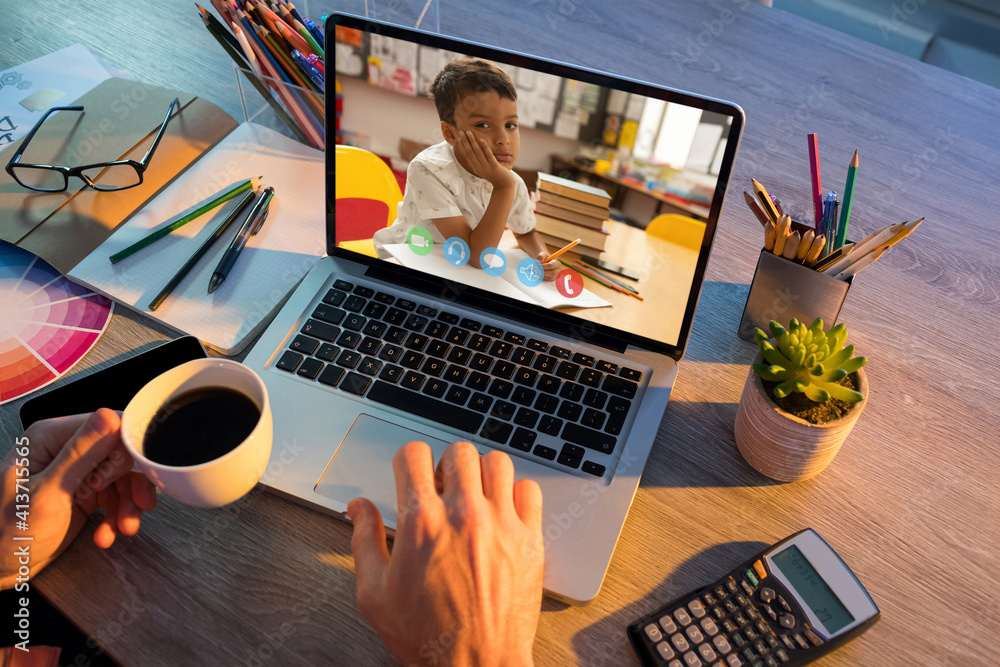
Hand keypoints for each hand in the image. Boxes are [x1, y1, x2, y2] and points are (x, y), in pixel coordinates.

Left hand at [1, 409, 156, 587]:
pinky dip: (117, 516)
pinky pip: (115, 496)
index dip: (128, 450)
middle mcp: (65, 449)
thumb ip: (80, 454)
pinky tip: (108, 534)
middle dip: (131, 483)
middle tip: (138, 506)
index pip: (108, 425)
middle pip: (120, 453)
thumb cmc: (7, 533)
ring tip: (125, 527)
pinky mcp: (84, 492)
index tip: (138, 474)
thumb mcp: (48, 494)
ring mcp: (75, 471)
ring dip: (128, 504)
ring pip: (122, 477)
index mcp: (50, 438)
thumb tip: (109, 417)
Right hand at [349, 441, 542, 666]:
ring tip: (474, 495)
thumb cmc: (428, 637)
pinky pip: (530, 489)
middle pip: (458, 450)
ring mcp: (501, 524)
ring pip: (497, 461)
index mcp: (421, 523)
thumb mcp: (375, 594)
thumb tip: (358, 508)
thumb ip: (364, 541)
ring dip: (482, 473)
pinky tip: (503, 511)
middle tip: (443, 487)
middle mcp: (462, 515)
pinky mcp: (530, 538)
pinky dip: (517, 493)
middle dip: (446, 464)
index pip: (414, 454)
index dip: (408, 460)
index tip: (411, 474)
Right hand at [454, 130, 515, 189]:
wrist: (504, 185)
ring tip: (469, 133)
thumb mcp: (484, 169)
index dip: (463, 146)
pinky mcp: (494, 167)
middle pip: (470, 152)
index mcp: (475, 168)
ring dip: (473, 142)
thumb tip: (472, 154)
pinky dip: (485, 147)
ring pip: (478, 152)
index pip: (467, 155)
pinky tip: (482, 139)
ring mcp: (486, 167)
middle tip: (461, 132)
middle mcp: (479, 168)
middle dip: (465, 141)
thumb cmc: (495, 175)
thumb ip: (478, 162)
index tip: (459, 137)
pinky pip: (489, 155)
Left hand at [536, 252, 560, 281]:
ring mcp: (556, 276)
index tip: (536, 265)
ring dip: (541, 275)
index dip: (543, 266)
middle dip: (542, 272)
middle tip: (535, 270)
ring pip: (549, 277)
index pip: (551, 265)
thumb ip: (540, 257)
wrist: (546, 263)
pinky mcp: (552, 279)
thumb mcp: (543, 254)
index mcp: (557, 263)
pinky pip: (546, 279)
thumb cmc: (545, 258)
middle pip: (552, 273)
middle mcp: (558, 270)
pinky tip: (538, 273)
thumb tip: (538, 262)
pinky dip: (541, 277)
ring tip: (535, 271)